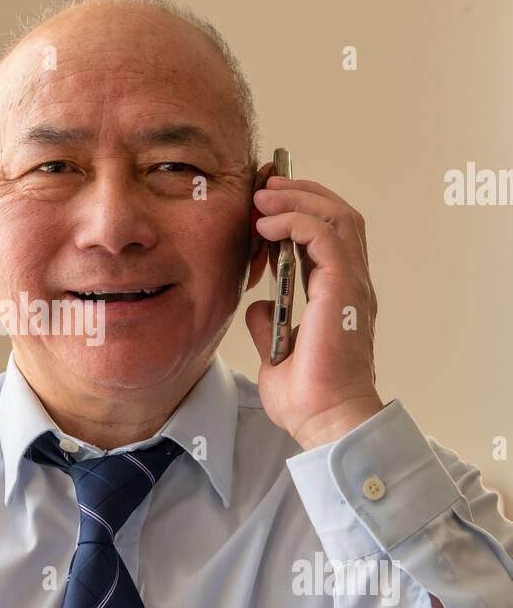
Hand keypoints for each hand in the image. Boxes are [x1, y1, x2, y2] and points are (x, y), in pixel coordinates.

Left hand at [244, 171, 384, 449]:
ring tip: (262, 195)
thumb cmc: (309, 400)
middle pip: (338, 215)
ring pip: (336, 215)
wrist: (325, 422)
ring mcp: (351, 285)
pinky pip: (324, 234)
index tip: (263, 203)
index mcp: (340, 297)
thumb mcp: (275, 354)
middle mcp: (351, 285)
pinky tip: (265, 223)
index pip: (329, 235)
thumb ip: (269, 324)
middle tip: (264, 185)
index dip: (300, 210)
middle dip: (301, 192)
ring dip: (298, 197)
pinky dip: (295, 219)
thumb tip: (256, 306)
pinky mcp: (342, 288)